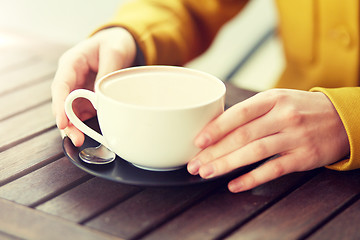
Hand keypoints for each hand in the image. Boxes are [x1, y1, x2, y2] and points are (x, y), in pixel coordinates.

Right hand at [51, 27, 136, 145]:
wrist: (120, 43)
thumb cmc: (114, 43)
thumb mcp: (114, 52)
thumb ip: (106, 73)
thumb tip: (100, 97)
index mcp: (72, 63)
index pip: (61, 85)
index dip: (59, 105)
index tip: (63, 122)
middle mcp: (71, 78)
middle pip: (63, 102)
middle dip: (67, 122)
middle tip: (76, 138)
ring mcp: (78, 88)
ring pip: (71, 110)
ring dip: (74, 126)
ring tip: (80, 140)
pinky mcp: (87, 97)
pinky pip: (83, 112)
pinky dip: (84, 123)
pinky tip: (89, 134)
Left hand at [187, 89, 349, 192]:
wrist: (342, 118)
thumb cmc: (300, 109)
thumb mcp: (277, 100)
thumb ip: (251, 112)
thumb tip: (215, 127)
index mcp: (272, 99)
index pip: (238, 113)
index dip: (216, 128)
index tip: (197, 141)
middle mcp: (282, 116)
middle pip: (242, 135)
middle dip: (214, 152)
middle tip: (195, 164)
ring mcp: (294, 137)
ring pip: (254, 152)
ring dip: (227, 165)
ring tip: (207, 173)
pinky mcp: (304, 156)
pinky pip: (274, 169)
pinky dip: (252, 178)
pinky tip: (234, 185)